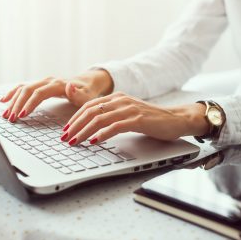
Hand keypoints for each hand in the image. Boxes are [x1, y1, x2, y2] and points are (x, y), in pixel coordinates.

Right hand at [0, 70, 113, 121]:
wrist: (89, 82)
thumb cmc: (89, 91)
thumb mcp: (88, 95)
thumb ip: (79, 94)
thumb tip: (69, 86)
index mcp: (59, 84)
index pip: (40, 93)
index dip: (30, 103)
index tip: (22, 115)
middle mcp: (49, 81)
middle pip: (28, 90)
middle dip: (18, 104)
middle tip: (11, 118)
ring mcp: (45, 82)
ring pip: (24, 88)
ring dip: (14, 100)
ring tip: (6, 114)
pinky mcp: (42, 85)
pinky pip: (25, 87)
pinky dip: (14, 93)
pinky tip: (5, 100)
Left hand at [60, 92, 209, 145]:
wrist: (175, 118)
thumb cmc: (151, 119)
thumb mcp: (129, 113)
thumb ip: (113, 115)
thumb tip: (93, 127)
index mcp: (117, 97)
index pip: (90, 105)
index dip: (75, 118)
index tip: (66, 129)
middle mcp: (121, 100)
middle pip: (91, 111)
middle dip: (75, 125)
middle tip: (65, 138)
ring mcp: (129, 109)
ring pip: (100, 118)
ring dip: (84, 131)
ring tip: (74, 141)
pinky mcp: (138, 119)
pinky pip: (115, 126)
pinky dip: (102, 134)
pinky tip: (94, 141)